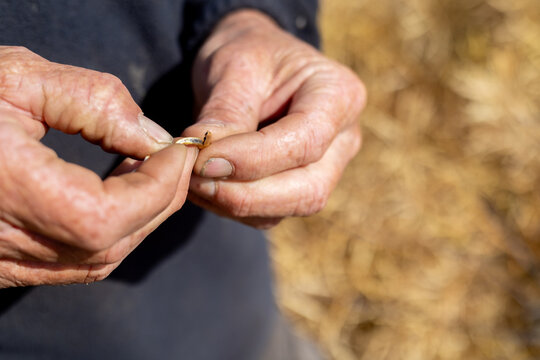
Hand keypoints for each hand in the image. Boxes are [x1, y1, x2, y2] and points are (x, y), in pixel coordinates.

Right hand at [0, 46, 196, 286]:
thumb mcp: (16, 78)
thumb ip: (94, 103)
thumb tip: (154, 137)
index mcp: (4, 193)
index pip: (107, 217)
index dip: (159, 186)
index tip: (179, 150)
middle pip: (110, 245)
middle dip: (159, 201)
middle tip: (173, 160)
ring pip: (94, 262)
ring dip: (138, 219)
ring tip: (149, 172)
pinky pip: (68, 265)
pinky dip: (108, 234)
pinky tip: (115, 195)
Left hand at [184, 10, 365, 227]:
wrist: (253, 63)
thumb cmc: (248, 54)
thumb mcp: (234, 67)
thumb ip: (224, 114)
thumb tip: (200, 161)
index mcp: (339, 95)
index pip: (306, 142)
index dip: (254, 160)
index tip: (202, 162)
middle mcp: (343, 139)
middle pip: (308, 188)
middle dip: (246, 194)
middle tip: (193, 180)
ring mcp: (327, 168)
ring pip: (289, 207)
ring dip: (235, 203)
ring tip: (192, 179)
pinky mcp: (301, 187)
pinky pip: (271, 213)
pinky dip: (234, 206)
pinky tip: (206, 185)